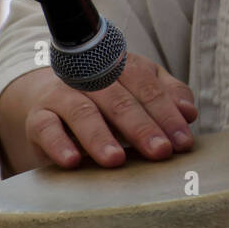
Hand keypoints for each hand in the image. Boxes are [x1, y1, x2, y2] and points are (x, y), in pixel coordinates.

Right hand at [0, 54, 197, 173]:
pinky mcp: (39, 117)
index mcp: (121, 65)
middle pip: (119, 99)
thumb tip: (189, 112)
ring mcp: (62, 94)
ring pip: (83, 112)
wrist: (51, 99)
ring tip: (116, 160)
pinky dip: (59, 144)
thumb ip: (168, 96)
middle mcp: (91, 76)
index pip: (147, 86)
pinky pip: (46, 128)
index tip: (183, 141)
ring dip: (100, 137)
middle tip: (160, 151)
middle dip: (142, 127)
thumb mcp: (140, 91)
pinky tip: (73, 162)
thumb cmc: (107, 99)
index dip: (167, 113)